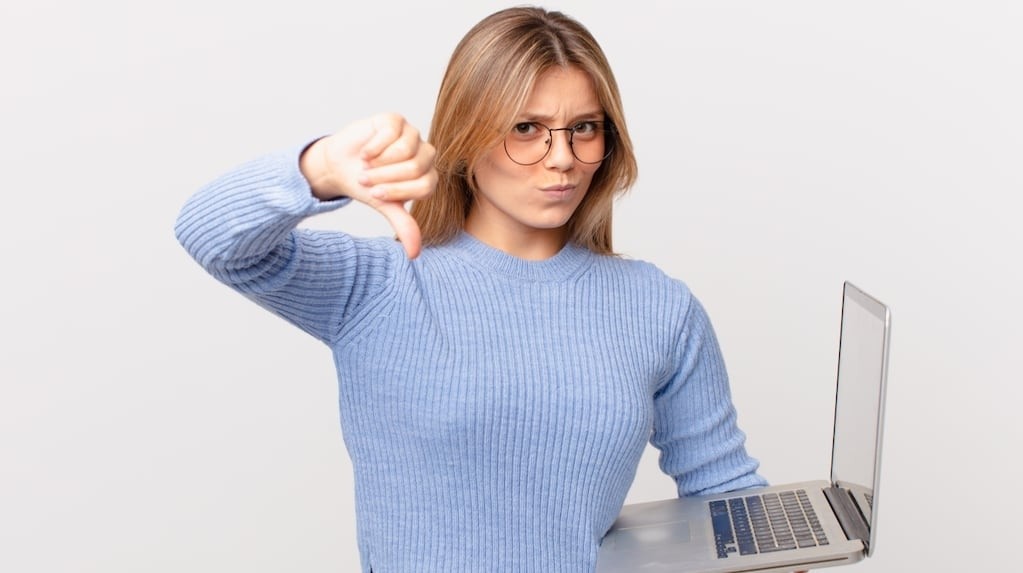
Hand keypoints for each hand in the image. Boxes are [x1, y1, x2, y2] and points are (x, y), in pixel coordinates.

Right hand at [300, 112, 437, 258]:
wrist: (340, 165)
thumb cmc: (366, 185)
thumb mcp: (385, 206)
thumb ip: (403, 225)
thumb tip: (415, 254)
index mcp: (427, 177)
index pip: (424, 186)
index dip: (398, 191)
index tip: (375, 194)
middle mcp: (425, 154)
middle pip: (416, 167)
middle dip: (386, 177)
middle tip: (366, 180)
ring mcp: (411, 135)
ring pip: (406, 149)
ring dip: (380, 162)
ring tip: (365, 166)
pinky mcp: (395, 120)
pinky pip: (392, 132)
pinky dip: (375, 146)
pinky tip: (365, 152)